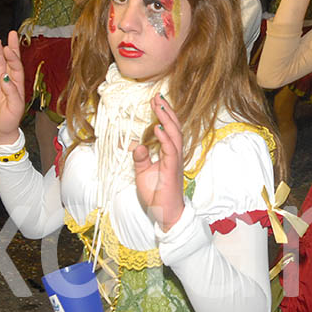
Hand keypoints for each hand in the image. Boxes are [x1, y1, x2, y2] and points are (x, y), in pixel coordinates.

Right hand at [0, 31, 24, 144]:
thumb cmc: (10, 121)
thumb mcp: (14, 109)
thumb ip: (11, 93)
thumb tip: (4, 78)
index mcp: (18, 85)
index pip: (16, 67)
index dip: (13, 57)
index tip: (9, 48)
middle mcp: (8, 81)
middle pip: (9, 61)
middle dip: (11, 47)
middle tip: (12, 33)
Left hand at [132, 94, 185, 231]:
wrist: (166, 214)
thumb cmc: (158, 194)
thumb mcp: (143, 173)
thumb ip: (140, 158)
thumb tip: (136, 144)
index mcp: (169, 154)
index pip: (169, 130)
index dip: (164, 114)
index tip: (156, 100)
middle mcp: (175, 155)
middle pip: (174, 128)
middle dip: (166, 111)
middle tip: (158, 97)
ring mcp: (175, 161)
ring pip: (174, 135)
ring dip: (167, 119)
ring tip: (159, 106)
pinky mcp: (172, 170)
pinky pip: (170, 150)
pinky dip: (164, 138)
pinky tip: (158, 128)